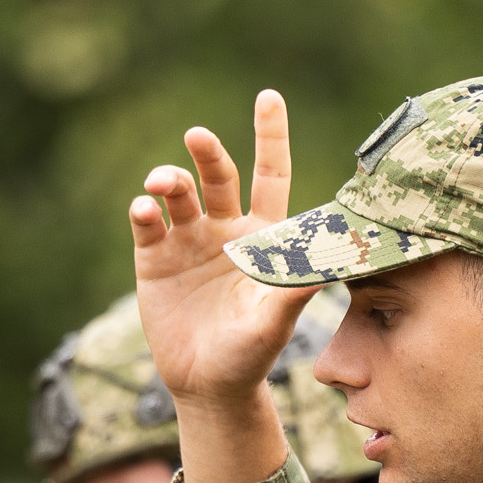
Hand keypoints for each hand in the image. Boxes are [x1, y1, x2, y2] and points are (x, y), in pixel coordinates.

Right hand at [131, 89, 316, 421]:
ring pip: (178, 194)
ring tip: (162, 184)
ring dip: (170, 180)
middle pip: (218, 175)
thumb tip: (339, 253)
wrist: (207, 386)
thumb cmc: (251, 353)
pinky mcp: (153, 259)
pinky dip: (143, 211)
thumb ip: (298, 283)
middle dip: (208, 153)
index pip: (269, 174)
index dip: (270, 136)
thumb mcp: (276, 319)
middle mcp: (223, 229)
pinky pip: (147, 224)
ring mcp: (186, 241)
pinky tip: (144, 210)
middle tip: (198, 136)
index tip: (268, 97)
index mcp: (261, 234)